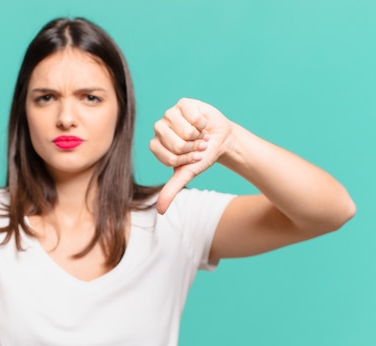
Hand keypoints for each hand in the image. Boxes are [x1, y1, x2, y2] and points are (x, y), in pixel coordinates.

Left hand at [150, 98, 234, 213]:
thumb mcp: (187, 174)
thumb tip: (160, 211)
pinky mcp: (182, 104)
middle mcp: (159, 128)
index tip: (192, 158)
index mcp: (156, 145)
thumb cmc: (201, 157)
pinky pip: (193, 115)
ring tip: (200, 134)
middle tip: (198, 145)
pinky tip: (202, 123)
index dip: (186, 159)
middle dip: (193, 148)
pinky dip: (202, 122)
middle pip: (176, 143)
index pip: (170, 156)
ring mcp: (170, 114)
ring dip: (199, 135)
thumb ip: (172, 190)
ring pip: (185, 129)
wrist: (219, 140)